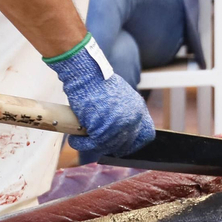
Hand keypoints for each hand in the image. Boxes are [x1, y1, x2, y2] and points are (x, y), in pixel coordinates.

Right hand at [45, 35, 153, 156]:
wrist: (87, 75)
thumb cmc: (98, 81)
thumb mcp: (119, 94)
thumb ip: (123, 110)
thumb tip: (115, 124)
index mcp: (138, 109)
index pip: (146, 135)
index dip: (134, 142)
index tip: (124, 144)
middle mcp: (132, 120)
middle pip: (125, 144)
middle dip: (110, 145)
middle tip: (96, 141)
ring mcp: (119, 128)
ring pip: (106, 146)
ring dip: (92, 145)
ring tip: (80, 139)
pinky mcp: (102, 132)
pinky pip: (91, 145)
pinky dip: (81, 143)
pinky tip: (75, 140)